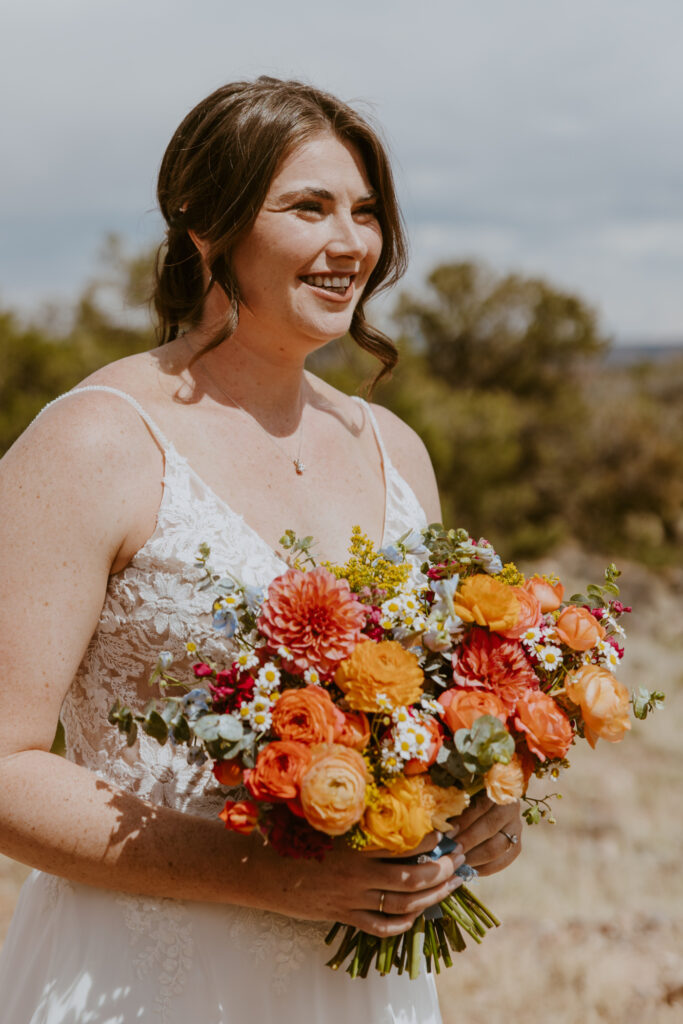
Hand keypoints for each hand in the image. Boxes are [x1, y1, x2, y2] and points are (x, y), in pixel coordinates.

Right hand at [250, 829, 465, 937]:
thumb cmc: (287, 834)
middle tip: (459, 858)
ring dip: (432, 897)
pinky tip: (416, 914)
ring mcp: (349, 900)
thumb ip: (353, 812)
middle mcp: (355, 876)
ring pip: (402, 905)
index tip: (447, 831)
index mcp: (352, 847)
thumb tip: (386, 797)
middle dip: (441, 870)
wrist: (257, 870)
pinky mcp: (341, 916)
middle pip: (411, 879)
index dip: (430, 841)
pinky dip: (402, 923)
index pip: (402, 846)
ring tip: (450, 884)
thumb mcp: (321, 818)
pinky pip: (380, 927)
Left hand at [447, 793, 521, 875]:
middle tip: (450, 852)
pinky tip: (468, 869)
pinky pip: (502, 861)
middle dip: (467, 842)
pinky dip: (484, 868)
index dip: (463, 822)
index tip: (446, 834)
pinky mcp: (516, 845)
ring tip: (455, 863)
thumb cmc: (469, 793)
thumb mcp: (463, 792)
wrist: (491, 799)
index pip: (481, 807)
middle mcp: (511, 809)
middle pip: (490, 828)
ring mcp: (516, 828)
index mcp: (497, 790)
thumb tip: (439, 826)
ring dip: (474, 858)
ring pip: (497, 848)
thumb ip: (454, 804)